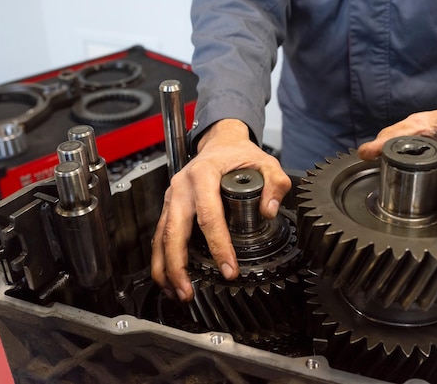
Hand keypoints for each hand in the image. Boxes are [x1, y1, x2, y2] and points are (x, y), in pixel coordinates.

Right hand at [151, 119, 291, 300]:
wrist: (220, 142)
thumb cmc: (239, 153)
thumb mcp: (266, 161)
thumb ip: (275, 183)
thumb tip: (269, 210)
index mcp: (203, 175)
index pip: (208, 216)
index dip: (218, 245)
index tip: (229, 268)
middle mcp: (181, 187)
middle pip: (174, 231)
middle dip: (179, 265)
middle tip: (189, 293)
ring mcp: (171, 197)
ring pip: (161, 237)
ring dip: (166, 268)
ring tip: (178, 293)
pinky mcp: (169, 206)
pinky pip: (161, 235)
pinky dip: (162, 259)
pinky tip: (170, 279)